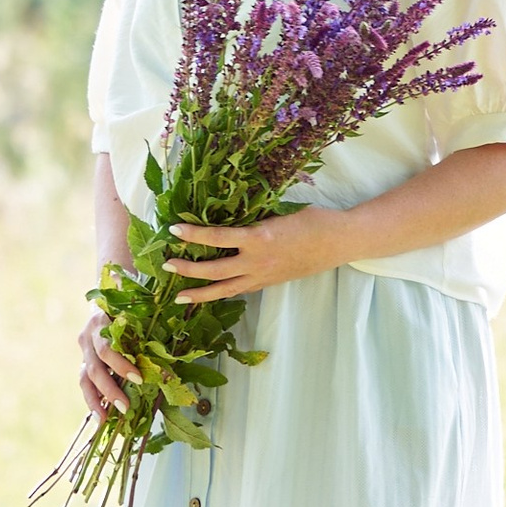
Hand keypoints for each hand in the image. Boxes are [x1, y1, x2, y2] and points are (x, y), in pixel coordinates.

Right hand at [78, 305, 135, 417]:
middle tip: (125, 406)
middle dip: (110, 389)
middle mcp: (88, 337)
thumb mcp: (136, 311)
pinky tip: (99, 417)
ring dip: (96, 400)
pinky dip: (92, 401)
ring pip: (85, 379)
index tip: (138, 378)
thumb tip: (167, 335)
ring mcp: (84, 351)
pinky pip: (85, 384)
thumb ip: (146, 322)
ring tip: (105, 420)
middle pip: (94, 367)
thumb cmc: (128, 308)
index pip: (107, 348)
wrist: (106, 302)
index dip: (121, 364)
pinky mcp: (84, 362)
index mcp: (100, 322)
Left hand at [164, 204, 347, 300]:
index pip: (217, 237)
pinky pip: (241, 289)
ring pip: (225, 289)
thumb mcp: (279, 211)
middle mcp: (257, 261)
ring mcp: (263, 275)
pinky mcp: (269, 282)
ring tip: (179, 297)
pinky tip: (210, 293)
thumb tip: (227, 210)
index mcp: (259, 237)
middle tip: (166, 266)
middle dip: (188, 270)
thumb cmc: (312, 219)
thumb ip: (253, 216)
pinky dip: (223, 292)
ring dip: (201, 293)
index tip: (174, 229)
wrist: (339, 241)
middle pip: (215, 271)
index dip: (194, 234)